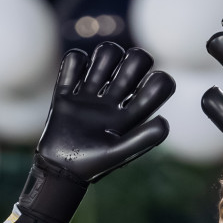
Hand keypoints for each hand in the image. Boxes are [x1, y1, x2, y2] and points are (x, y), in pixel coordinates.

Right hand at [15, 42, 174, 222]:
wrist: (58, 169)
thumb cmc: (92, 165)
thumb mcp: (119, 154)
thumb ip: (142, 139)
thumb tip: (164, 121)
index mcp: (132, 113)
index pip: (159, 84)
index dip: (159, 81)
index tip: (146, 90)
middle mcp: (115, 99)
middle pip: (136, 59)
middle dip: (133, 60)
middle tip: (119, 79)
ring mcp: (92, 93)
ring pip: (107, 53)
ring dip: (104, 57)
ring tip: (93, 79)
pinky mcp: (69, 91)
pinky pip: (74, 59)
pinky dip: (74, 63)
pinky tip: (71, 83)